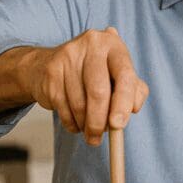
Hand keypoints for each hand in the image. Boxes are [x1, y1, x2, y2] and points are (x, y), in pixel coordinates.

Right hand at [24, 27, 148, 144]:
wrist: (48, 64)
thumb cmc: (94, 73)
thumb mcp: (118, 76)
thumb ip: (134, 91)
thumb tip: (133, 108)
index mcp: (114, 44)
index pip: (125, 75)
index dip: (123, 102)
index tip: (119, 125)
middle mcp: (91, 45)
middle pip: (98, 92)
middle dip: (99, 121)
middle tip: (98, 139)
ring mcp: (68, 56)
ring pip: (79, 103)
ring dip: (84, 124)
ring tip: (89, 130)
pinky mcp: (51, 71)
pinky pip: (62, 106)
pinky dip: (70, 122)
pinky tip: (75, 124)